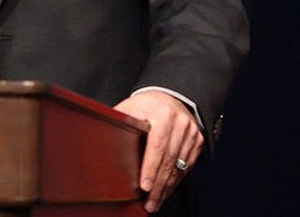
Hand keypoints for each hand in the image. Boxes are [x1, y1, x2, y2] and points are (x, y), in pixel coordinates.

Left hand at [113, 90, 202, 213]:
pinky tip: (166, 190)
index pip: (157, 146)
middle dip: (158, 185)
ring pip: (179, 167)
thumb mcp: (131, 107)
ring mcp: (191, 132)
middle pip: (169, 160)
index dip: (150, 168)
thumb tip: (101, 136)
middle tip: (148, 202)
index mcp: (162, 114)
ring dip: (166, 187)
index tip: (144, 186)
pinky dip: (176, 181)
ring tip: (155, 202)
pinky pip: (187, 166)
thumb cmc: (145, 105)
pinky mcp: (197, 141)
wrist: (169, 97)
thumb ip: (119, 121)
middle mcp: (180, 123)